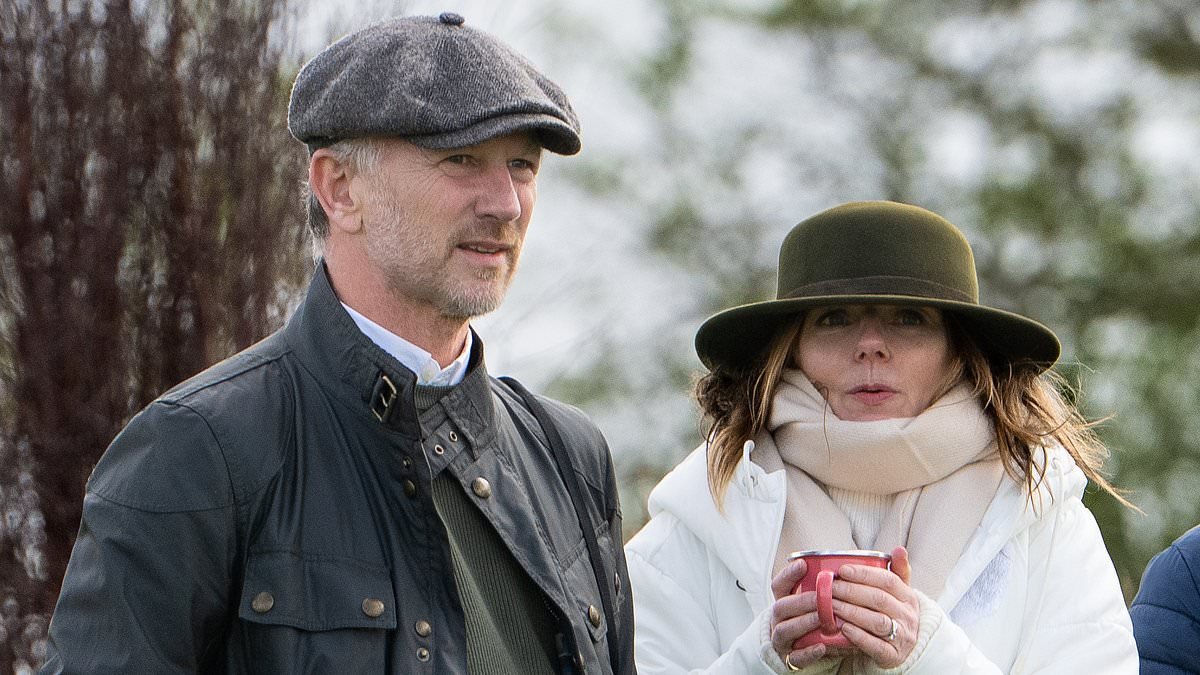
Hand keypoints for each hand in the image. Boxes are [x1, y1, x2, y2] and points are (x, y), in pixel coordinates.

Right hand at [768, 557, 853, 668]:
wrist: (799, 649)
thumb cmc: (809, 620)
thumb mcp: (811, 604)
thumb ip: (823, 591)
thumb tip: (851, 575)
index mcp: (784, 602)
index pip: (779, 585)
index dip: (789, 574)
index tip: (803, 563)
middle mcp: (779, 619)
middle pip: (781, 606)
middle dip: (800, 601)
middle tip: (819, 597)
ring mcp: (782, 639)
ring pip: (784, 629)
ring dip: (803, 623)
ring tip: (820, 619)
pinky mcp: (790, 658)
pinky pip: (795, 657)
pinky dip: (808, 652)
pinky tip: (821, 647)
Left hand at [830, 546, 919, 668]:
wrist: (907, 649)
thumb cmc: (895, 614)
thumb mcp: (900, 594)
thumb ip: (897, 571)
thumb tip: (900, 548)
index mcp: (908, 597)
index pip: (889, 581)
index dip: (864, 574)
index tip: (842, 570)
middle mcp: (908, 616)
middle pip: (880, 599)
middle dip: (852, 591)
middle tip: (830, 587)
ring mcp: (902, 637)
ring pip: (877, 621)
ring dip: (852, 612)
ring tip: (832, 605)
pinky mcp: (893, 656)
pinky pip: (876, 646)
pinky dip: (859, 636)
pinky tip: (843, 628)